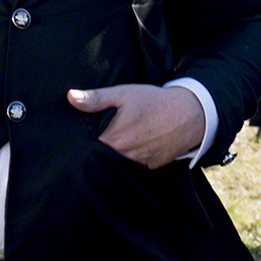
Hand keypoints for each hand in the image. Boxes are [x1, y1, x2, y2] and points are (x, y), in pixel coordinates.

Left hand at [67, 83, 204, 169]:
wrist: (189, 113)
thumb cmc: (153, 101)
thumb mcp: (123, 94)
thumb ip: (95, 99)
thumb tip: (70, 98)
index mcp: (113, 138)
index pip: (88, 147)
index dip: (83, 141)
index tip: (79, 135)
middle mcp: (125, 155)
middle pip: (102, 157)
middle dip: (99, 149)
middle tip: (100, 136)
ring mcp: (139, 163)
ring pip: (118, 163)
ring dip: (115, 155)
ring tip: (116, 142)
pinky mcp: (151, 166)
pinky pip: (135, 165)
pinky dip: (131, 158)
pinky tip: (133, 147)